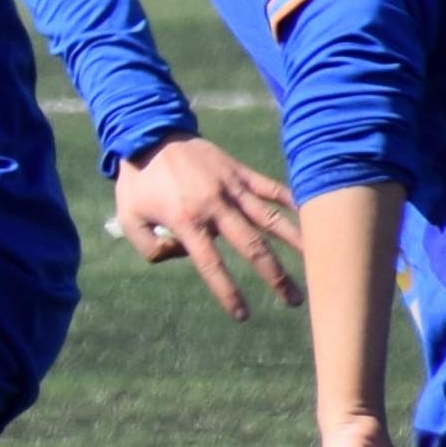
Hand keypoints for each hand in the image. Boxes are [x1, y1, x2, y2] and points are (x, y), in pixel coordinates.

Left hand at [109, 134, 302, 320]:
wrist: (147, 131)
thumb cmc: (137, 179)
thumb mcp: (128, 219)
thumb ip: (150, 248)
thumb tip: (183, 256)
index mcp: (187, 221)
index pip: (212, 265)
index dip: (228, 293)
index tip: (243, 315)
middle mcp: (215, 206)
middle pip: (253, 247)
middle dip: (275, 277)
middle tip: (293, 300)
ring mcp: (231, 186)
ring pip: (270, 218)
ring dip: (294, 241)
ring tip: (317, 261)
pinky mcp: (238, 170)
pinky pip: (269, 186)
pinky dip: (290, 199)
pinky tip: (310, 213)